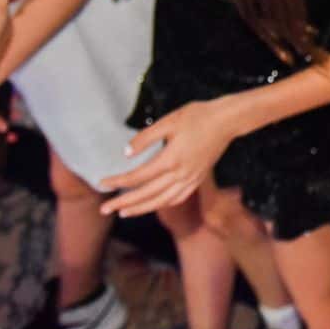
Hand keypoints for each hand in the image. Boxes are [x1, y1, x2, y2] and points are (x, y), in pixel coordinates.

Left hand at [97, 98, 236, 216]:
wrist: (227, 120)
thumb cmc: (198, 116)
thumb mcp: (169, 121)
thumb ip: (145, 138)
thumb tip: (126, 153)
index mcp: (171, 159)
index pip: (138, 176)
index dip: (118, 181)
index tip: (102, 183)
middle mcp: (180, 174)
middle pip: (147, 194)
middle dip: (124, 202)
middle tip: (104, 209)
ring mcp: (191, 179)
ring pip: (162, 201)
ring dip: (141, 208)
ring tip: (124, 212)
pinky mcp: (198, 179)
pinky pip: (177, 198)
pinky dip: (162, 204)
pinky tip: (152, 204)